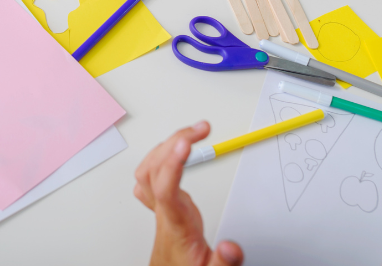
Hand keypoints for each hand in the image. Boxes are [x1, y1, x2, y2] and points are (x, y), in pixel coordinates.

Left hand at [134, 121, 243, 265]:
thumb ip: (223, 261)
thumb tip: (232, 246)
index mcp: (175, 225)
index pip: (164, 189)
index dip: (173, 164)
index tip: (186, 144)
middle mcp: (163, 211)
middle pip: (154, 169)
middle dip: (175, 142)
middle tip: (202, 129)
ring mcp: (159, 205)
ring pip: (148, 168)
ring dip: (168, 145)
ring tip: (192, 132)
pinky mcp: (162, 203)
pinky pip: (151, 174)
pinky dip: (162, 156)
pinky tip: (175, 150)